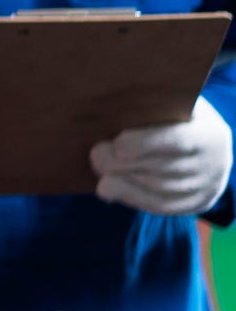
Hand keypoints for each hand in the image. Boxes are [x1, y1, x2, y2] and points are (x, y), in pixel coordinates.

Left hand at [91, 96, 233, 215]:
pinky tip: (107, 188)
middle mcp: (215, 163)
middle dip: (125, 165)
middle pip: (164, 169)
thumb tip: (109, 108)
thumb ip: (148, 107)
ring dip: (124, 181)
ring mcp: (209, 187)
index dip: (146, 143)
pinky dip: (131, 197)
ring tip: (99, 169)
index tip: (117, 145)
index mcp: (209, 133)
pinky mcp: (197, 203)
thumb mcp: (171, 105)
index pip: (179, 140)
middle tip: (96, 155)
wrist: (208, 147)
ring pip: (160, 189)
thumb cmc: (178, 117)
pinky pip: (161, 206)